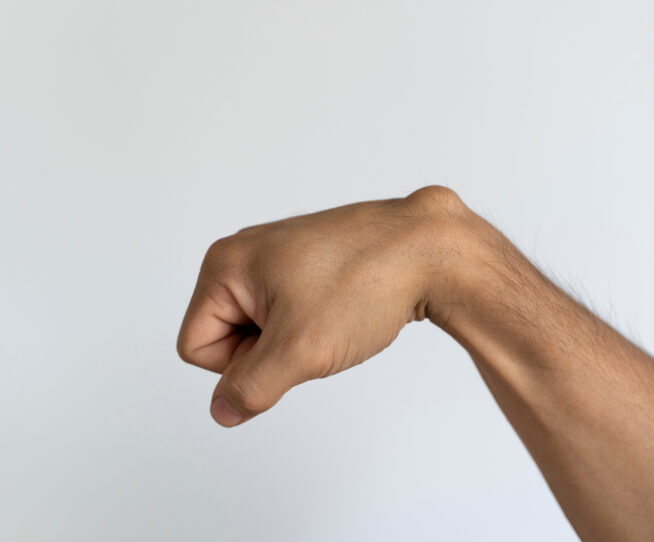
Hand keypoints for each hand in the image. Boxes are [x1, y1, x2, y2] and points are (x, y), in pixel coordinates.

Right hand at [176, 185, 463, 425]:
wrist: (430, 249)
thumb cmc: (364, 284)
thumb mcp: (299, 350)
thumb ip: (250, 388)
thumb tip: (223, 411)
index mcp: (224, 265)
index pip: (196, 348)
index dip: (241, 366)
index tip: (289, 343)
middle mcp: (244, 253)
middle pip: (227, 337)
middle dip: (270, 351)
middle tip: (315, 330)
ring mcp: (278, 256)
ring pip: (264, 329)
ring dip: (295, 340)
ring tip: (333, 318)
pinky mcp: (308, 263)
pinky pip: (291, 313)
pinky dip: (315, 324)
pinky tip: (345, 311)